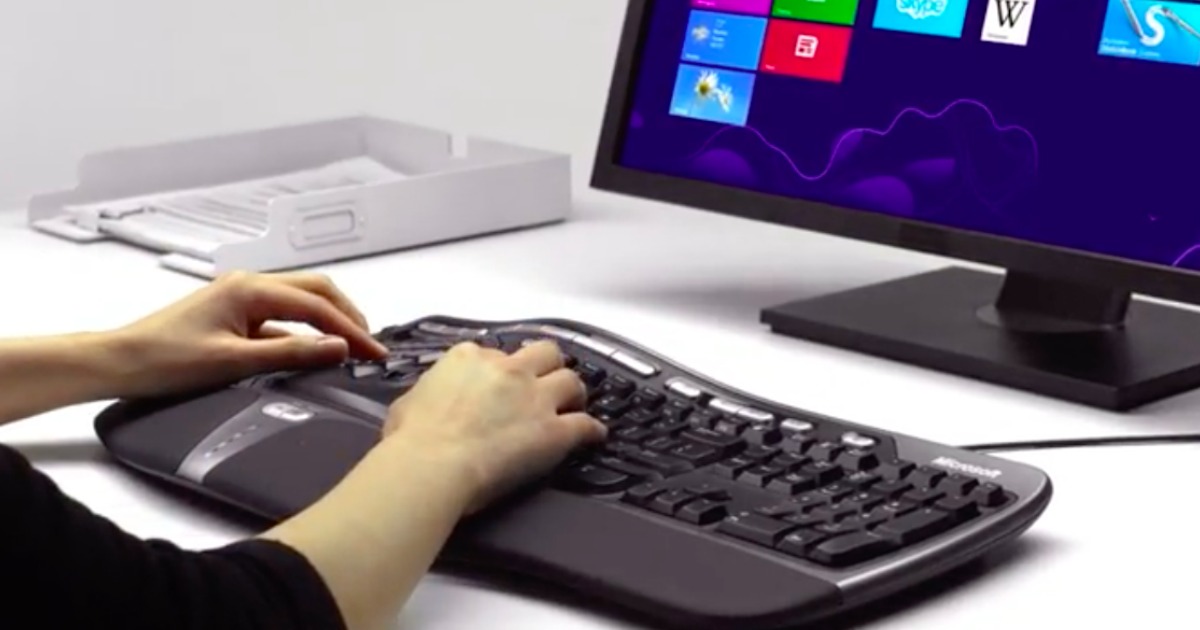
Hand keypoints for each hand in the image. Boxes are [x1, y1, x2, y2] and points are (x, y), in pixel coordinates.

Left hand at [108, 271, 388, 398]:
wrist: (120, 362)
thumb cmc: (167, 360)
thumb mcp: (235, 362)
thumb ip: (291, 354)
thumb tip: (338, 348)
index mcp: (251, 289)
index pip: (317, 305)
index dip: (351, 330)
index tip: (375, 353)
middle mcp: (249, 285)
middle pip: (315, 291)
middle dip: (347, 316)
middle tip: (370, 346)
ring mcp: (241, 298)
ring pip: (300, 303)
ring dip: (328, 322)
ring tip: (351, 348)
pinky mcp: (234, 315)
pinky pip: (280, 319)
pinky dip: (304, 334)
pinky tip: (314, 355)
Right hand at [382, 340, 607, 513]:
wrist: (431, 466)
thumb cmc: (412, 441)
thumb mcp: (407, 404)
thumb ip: (428, 394)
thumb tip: (424, 405)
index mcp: (468, 359)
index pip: (493, 353)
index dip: (498, 369)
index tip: (498, 382)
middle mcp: (507, 370)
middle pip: (543, 353)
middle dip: (547, 366)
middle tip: (546, 381)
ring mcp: (535, 398)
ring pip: (571, 380)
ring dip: (573, 393)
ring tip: (574, 404)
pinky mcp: (553, 431)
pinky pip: (585, 425)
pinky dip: (592, 431)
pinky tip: (594, 436)